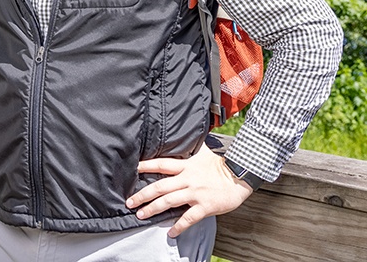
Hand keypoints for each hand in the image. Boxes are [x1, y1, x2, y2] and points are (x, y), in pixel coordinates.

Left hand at [126, 143, 252, 236]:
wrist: (240, 174)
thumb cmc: (222, 163)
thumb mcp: (204, 152)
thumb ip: (191, 149)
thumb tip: (183, 139)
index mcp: (186, 165)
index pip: (161, 164)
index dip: (146, 165)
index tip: (134, 168)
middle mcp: (187, 179)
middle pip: (160, 186)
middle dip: (143, 194)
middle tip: (130, 202)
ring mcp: (195, 193)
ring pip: (169, 202)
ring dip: (153, 209)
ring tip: (141, 215)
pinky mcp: (205, 206)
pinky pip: (188, 218)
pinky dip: (178, 226)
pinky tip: (170, 232)